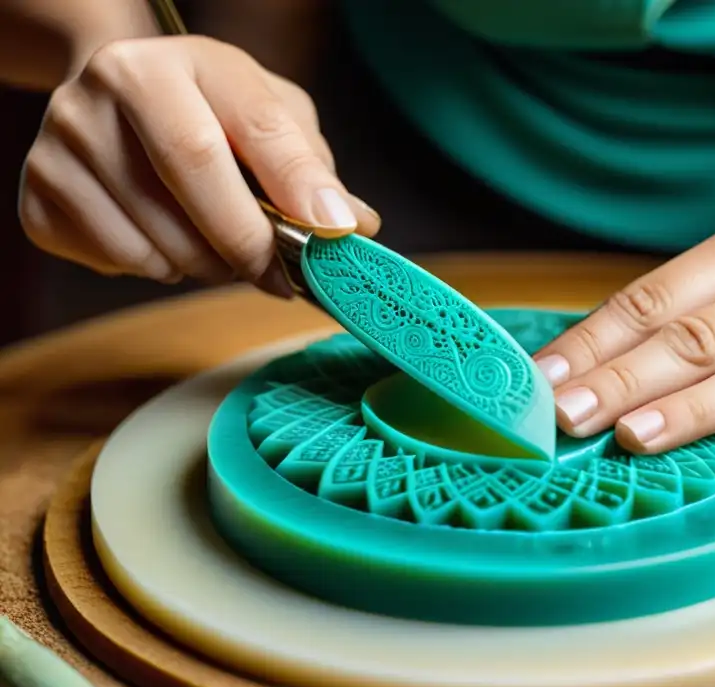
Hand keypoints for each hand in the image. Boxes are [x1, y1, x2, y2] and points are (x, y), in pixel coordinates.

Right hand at [18, 35, 378, 294]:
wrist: (114, 101)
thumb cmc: (205, 111)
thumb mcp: (267, 114)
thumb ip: (309, 166)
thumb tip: (354, 225)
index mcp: (178, 61)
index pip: (251, 127)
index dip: (298, 185)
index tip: (336, 232)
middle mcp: (109, 87)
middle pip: (196, 185)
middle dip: (251, 246)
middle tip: (279, 275)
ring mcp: (64, 141)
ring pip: (157, 243)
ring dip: (205, 267)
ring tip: (213, 244)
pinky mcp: (39, 196)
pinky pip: (120, 264)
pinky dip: (157, 269)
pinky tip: (162, 237)